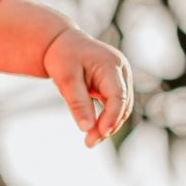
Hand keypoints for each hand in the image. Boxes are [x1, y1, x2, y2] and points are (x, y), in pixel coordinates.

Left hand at [42, 27, 133, 147]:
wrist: (63, 42)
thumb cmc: (63, 56)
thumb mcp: (65, 79)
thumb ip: (77, 102)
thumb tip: (87, 129)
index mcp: (111, 65)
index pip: (118, 96)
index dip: (111, 117)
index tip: (99, 134)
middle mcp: (122, 70)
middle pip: (122, 105)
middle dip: (108, 125)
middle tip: (89, 142)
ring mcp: (121, 76)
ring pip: (121, 107)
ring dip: (108, 125)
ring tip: (90, 140)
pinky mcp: (117, 83)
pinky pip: (116, 104)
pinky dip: (106, 117)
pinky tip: (94, 130)